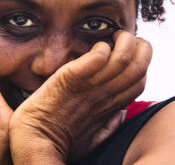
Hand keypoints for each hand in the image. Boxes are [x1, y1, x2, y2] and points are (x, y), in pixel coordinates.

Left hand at [9, 31, 151, 163]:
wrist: (33, 139)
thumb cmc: (60, 139)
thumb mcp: (92, 137)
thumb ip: (109, 124)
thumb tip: (121, 114)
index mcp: (110, 106)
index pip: (140, 80)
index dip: (141, 60)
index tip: (128, 51)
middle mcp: (105, 94)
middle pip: (138, 67)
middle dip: (140, 46)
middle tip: (123, 37)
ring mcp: (88, 85)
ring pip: (121, 59)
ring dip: (123, 41)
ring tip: (113, 35)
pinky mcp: (69, 77)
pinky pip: (93, 60)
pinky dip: (101, 49)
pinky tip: (99, 46)